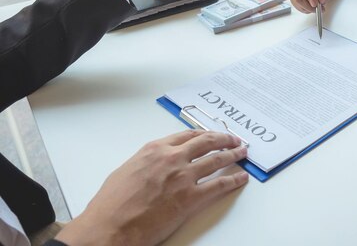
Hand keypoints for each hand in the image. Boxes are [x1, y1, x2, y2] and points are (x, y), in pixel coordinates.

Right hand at [55, 130, 248, 245]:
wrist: (110, 227)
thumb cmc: (111, 204)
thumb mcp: (127, 170)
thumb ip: (147, 163)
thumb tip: (156, 165)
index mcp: (155, 149)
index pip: (187, 135)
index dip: (203, 134)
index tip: (211, 134)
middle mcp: (172, 158)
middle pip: (206, 142)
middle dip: (223, 139)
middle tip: (233, 140)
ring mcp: (183, 177)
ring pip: (217, 159)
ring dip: (233, 154)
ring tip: (242, 152)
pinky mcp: (191, 198)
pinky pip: (220, 185)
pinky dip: (234, 180)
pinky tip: (241, 178)